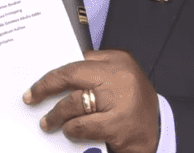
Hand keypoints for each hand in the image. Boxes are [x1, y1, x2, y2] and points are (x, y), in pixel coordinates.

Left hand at [23, 49, 159, 152]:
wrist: (159, 128)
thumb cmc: (135, 101)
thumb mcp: (121, 74)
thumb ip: (97, 66)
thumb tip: (64, 71)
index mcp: (118, 62)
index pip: (76, 63)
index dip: (52, 76)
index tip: (35, 87)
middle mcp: (120, 77)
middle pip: (72, 78)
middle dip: (48, 89)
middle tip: (33, 99)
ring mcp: (120, 102)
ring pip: (75, 104)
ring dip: (58, 115)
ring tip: (50, 122)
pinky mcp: (119, 126)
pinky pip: (84, 126)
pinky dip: (73, 129)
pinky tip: (69, 131)